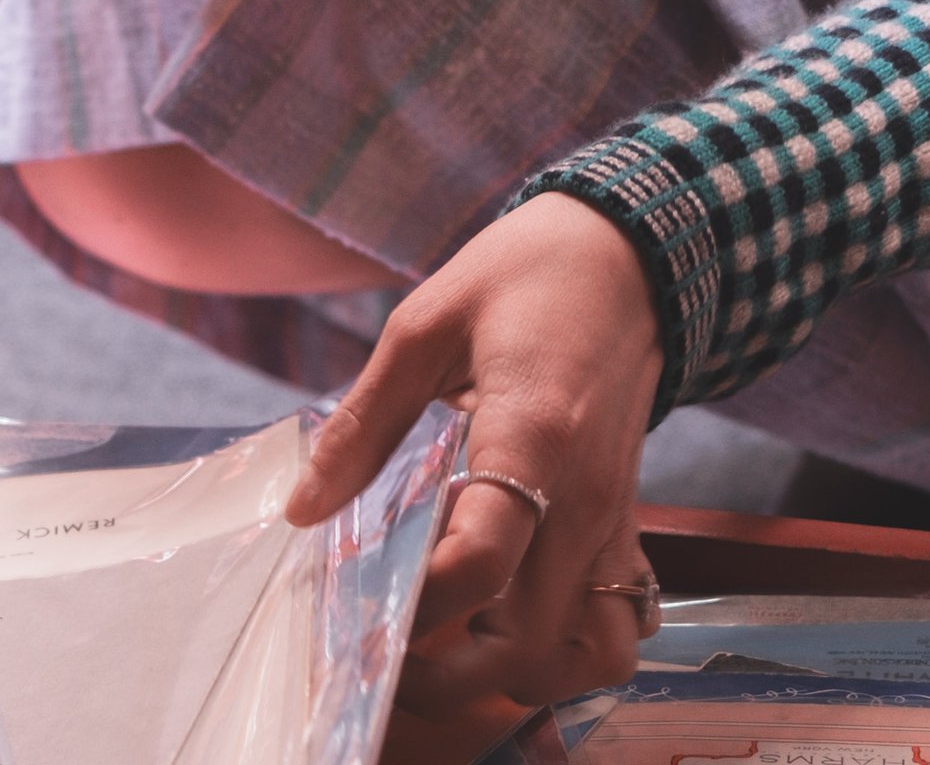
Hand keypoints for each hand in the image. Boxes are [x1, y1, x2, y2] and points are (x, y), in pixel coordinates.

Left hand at [286, 192, 665, 714]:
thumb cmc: (522, 276)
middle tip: (378, 643)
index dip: (412, 599)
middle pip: (528, 642)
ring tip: (439, 646)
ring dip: (509, 673)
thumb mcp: (423, 324)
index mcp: (534, 437)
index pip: (480, 562)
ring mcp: (615, 522)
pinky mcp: (626, 529)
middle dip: (445, 668)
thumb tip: (303, 508)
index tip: (354, 599)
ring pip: (581, 657)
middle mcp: (586, 498)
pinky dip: (561, 654)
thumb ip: (364, 424)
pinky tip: (499, 624)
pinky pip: (612, 629)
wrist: (626, 256)